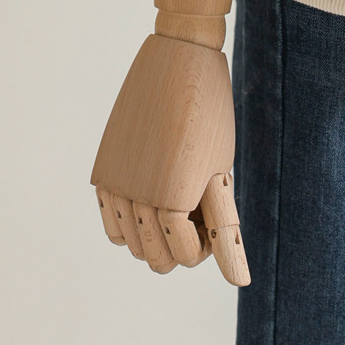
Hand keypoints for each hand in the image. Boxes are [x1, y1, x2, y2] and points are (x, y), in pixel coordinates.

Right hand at [92, 36, 248, 285]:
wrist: (177, 62)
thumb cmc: (210, 116)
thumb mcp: (220, 173)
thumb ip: (224, 228)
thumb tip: (241, 282)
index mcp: (172, 199)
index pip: (187, 255)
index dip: (209, 245)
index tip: (216, 217)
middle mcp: (137, 196)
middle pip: (157, 259)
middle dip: (182, 246)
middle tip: (198, 212)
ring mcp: (115, 184)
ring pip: (131, 245)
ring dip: (156, 237)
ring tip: (178, 204)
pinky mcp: (103, 171)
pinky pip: (112, 224)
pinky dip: (131, 225)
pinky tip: (153, 200)